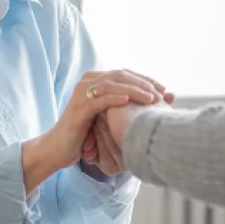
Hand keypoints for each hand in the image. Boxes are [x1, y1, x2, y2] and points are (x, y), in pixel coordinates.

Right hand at [22, 70, 165, 192]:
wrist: (59, 149)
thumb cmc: (87, 134)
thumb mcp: (109, 117)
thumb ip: (127, 106)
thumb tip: (161, 100)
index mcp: (95, 81)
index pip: (125, 74)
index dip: (146, 80)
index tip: (165, 90)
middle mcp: (87, 83)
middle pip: (121, 76)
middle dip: (144, 83)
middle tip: (162, 93)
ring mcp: (81, 95)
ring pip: (112, 85)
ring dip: (134, 90)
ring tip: (151, 99)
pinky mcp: (78, 110)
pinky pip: (99, 100)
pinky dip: (115, 99)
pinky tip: (129, 102)